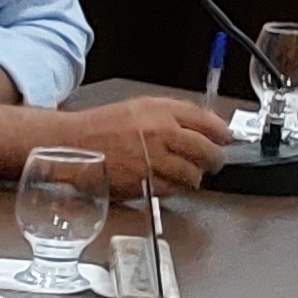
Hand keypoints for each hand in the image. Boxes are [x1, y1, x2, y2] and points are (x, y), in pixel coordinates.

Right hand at [38, 94, 232, 194]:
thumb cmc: (100, 128)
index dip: (221, 132)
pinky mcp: (144, 182)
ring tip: (189, 174)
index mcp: (160, 110)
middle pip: (206, 150)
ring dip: (195, 176)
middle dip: (215, 158)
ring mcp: (153, 159)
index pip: (205, 120)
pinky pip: (173, 189)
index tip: (226, 138)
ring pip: (193, 173)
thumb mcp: (138, 108)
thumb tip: (203, 125)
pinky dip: (174, 187)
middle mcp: (160, 133)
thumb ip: (171, 115)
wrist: (71, 146)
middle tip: (215, 162)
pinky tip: (167, 181)